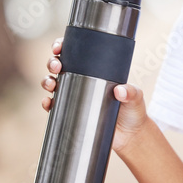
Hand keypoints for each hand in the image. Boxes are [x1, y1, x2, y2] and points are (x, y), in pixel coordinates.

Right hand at [41, 37, 150, 152]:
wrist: (130, 135)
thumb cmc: (134, 111)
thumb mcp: (135, 98)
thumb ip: (131, 93)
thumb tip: (119, 91)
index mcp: (95, 70)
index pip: (75, 53)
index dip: (63, 46)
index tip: (58, 47)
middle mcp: (82, 80)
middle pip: (60, 66)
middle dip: (52, 62)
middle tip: (57, 66)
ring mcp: (75, 96)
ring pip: (53, 83)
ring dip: (47, 81)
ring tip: (52, 84)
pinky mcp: (71, 112)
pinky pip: (53, 106)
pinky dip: (47, 103)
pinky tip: (48, 103)